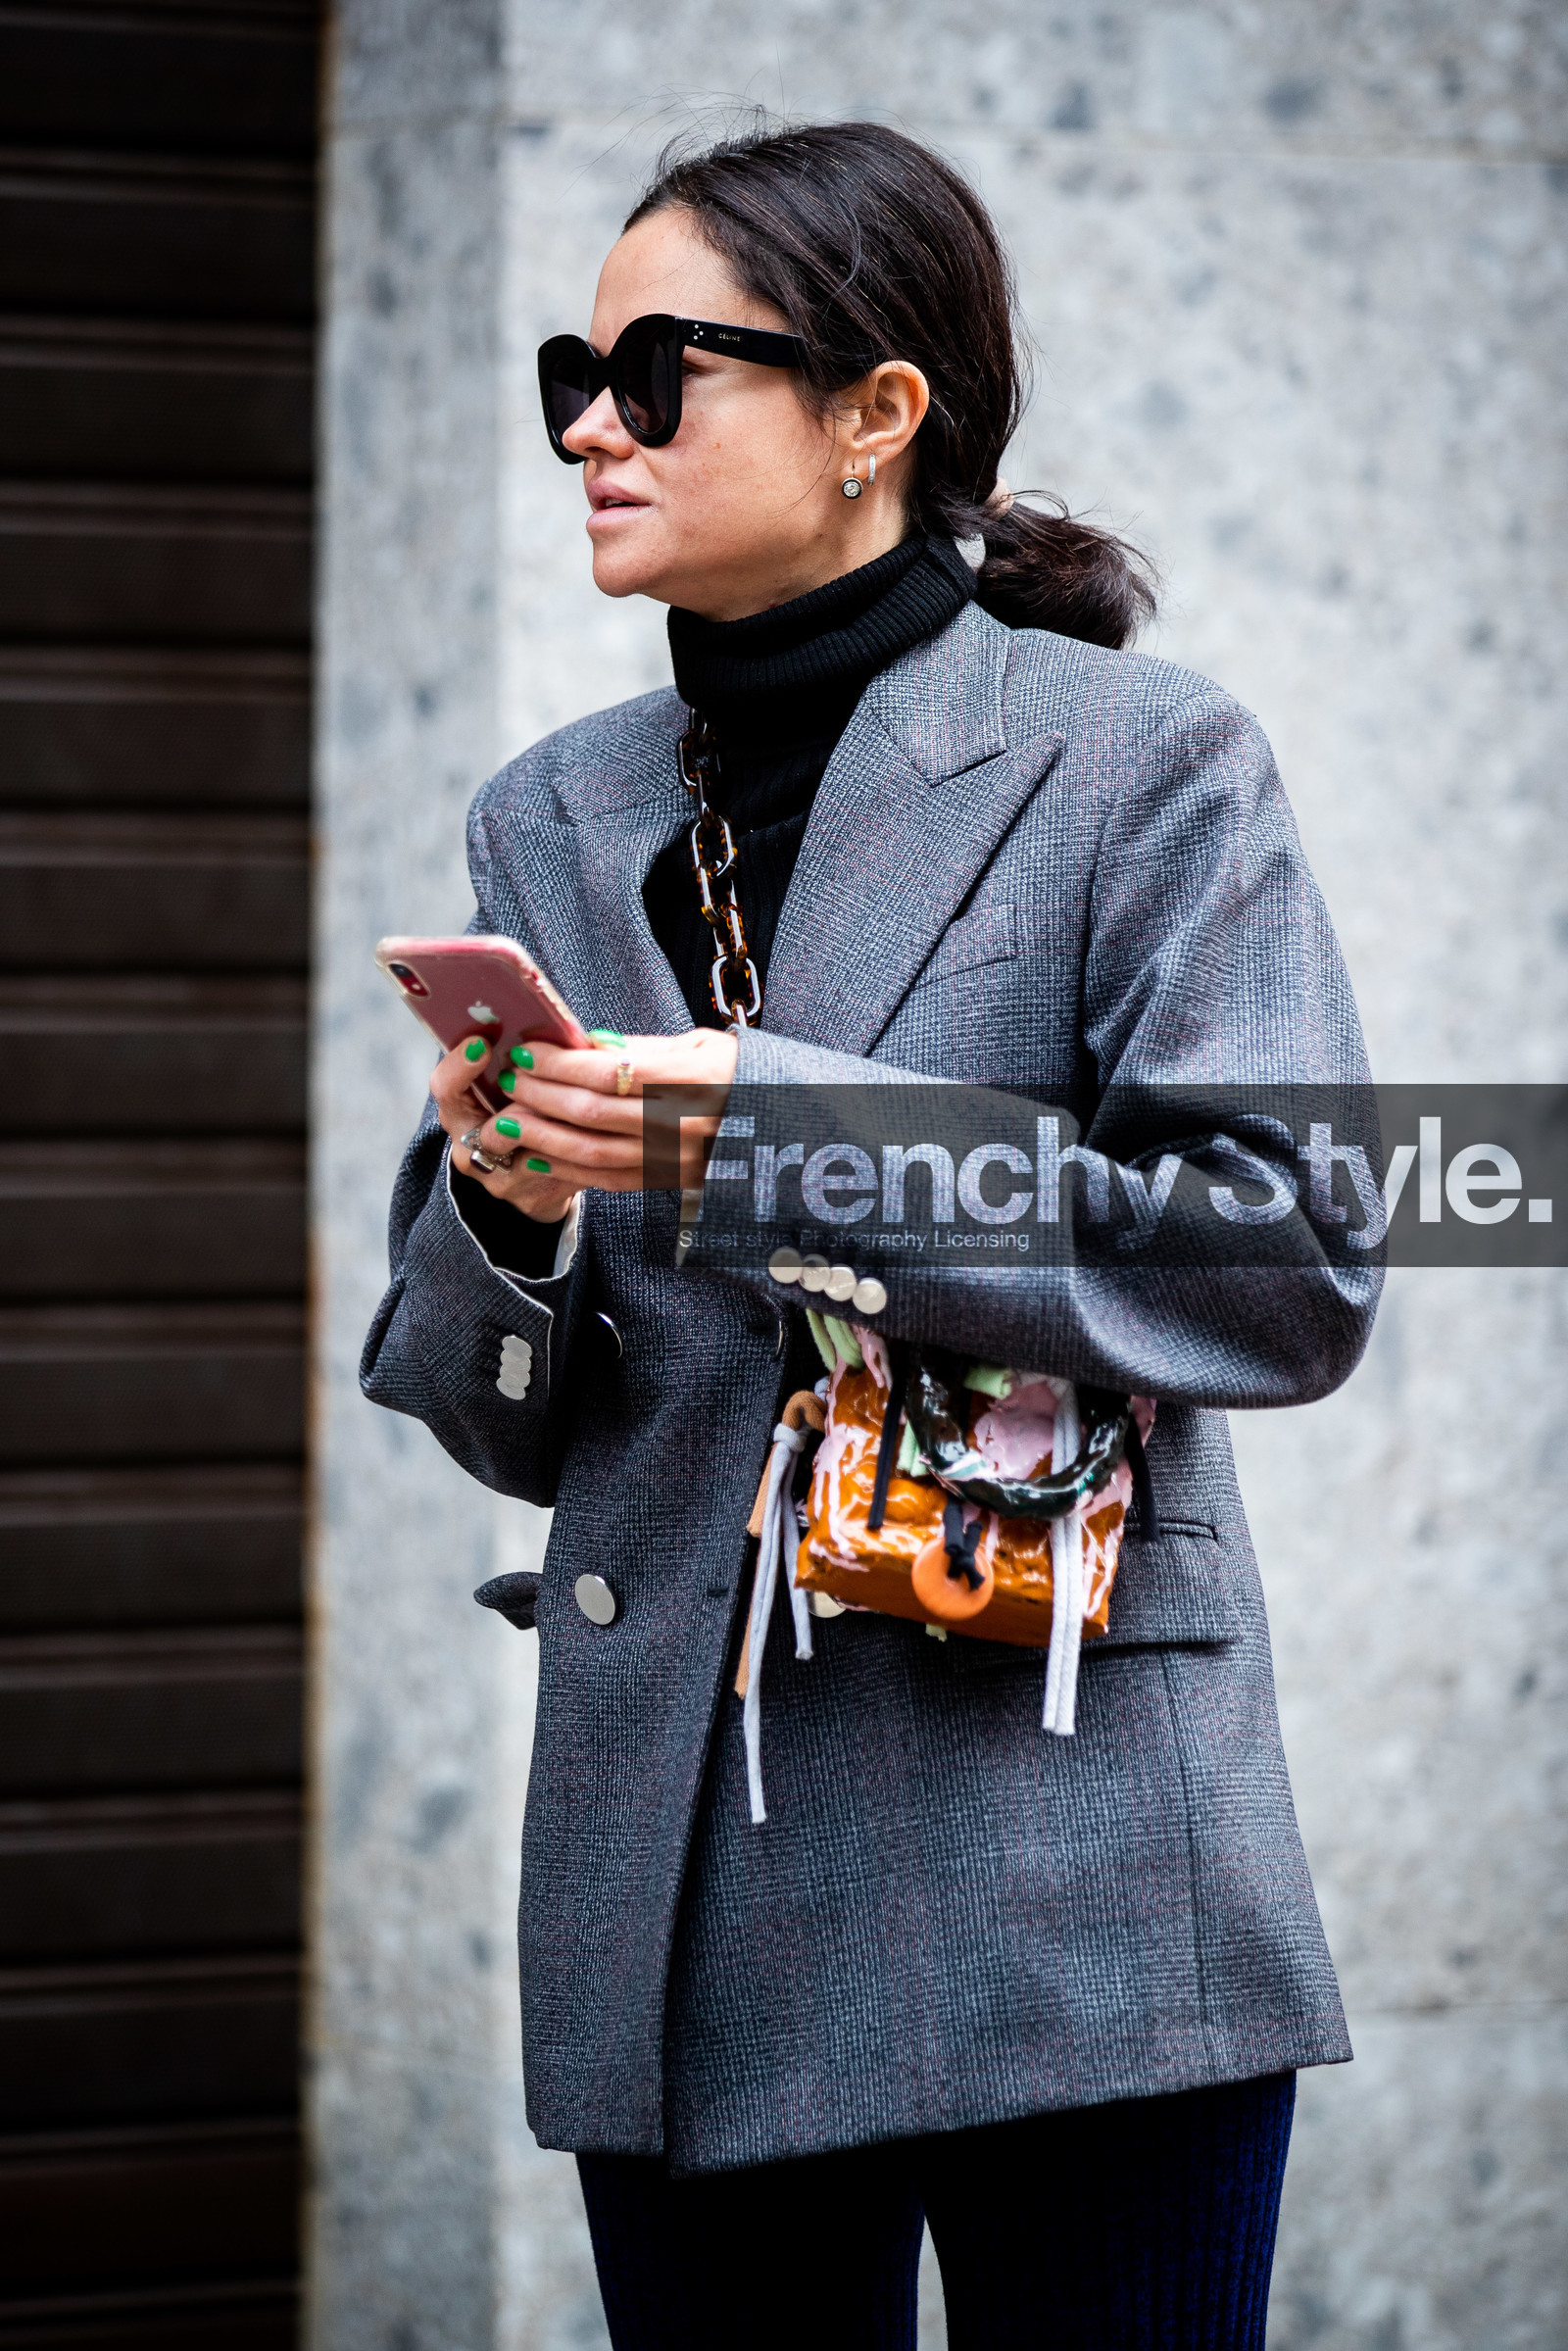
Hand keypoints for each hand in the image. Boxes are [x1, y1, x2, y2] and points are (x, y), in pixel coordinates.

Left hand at [429, 1027, 739, 1222]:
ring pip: (591, 1151)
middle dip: (540, 1094)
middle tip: (508, 1077)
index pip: (608, 1072)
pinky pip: (606, 1179)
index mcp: (693, 1080)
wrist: (784, 1128)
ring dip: (541, 1133)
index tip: (527, 1049)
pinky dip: (564, 1167)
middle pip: (591, 1111)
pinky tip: (536, 1152)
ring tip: (510, 1114)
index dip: (559, 1062)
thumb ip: (642, 1048)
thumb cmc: (740, 1074)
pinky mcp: (668, 1183)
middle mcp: (682, 1124)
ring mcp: (674, 1160)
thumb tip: (584, 1045)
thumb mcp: (703, 1046)